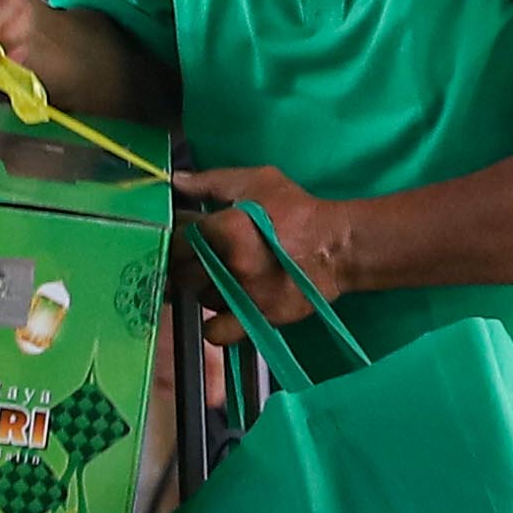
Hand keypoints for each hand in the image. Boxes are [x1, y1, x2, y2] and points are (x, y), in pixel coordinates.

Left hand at [175, 167, 352, 331]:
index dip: (178, 236)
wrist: (337, 248)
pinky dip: (215, 322)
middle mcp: (227, 266)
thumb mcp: (256, 182)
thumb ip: (210, 181)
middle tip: (199, 256)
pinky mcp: (254, 319)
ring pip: (198, 297)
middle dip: (185, 262)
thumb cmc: (297, 210)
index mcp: (225, 229)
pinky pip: (216, 332)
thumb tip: (174, 180)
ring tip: (219, 275)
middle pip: (182, 271)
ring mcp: (240, 295)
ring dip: (202, 288)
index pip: (178, 239)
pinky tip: (224, 305)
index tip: (186, 235)